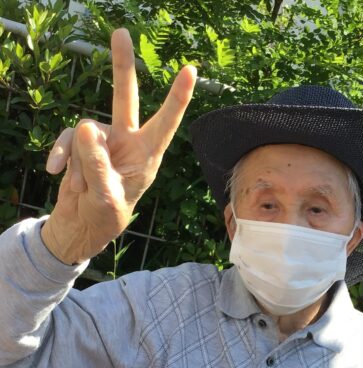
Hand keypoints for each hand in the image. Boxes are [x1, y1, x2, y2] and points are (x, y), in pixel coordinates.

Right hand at [42, 28, 195, 264]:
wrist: (83, 224)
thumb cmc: (106, 215)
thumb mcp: (105, 197)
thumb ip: (98, 165)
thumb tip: (85, 126)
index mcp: (147, 156)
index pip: (165, 124)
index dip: (177, 98)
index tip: (191, 70)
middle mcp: (127, 141)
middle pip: (125, 99)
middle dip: (121, 66)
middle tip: (121, 32)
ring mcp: (103, 140)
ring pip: (85, 131)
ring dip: (79, 162)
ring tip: (81, 189)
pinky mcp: (81, 143)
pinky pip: (67, 139)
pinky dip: (61, 156)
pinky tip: (57, 175)